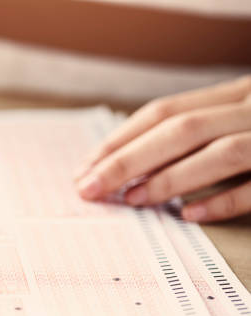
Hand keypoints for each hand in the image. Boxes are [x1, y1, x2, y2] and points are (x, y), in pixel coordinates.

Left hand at [75, 76, 250, 221]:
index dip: (120, 140)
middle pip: (180, 130)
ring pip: (219, 153)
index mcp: (232, 96)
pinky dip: (222, 201)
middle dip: (128, 160)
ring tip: (130, 199)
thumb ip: (192, 133)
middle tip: (89, 188)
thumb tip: (126, 166)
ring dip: (168, 178)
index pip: (162, 113)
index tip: (86, 168)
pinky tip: (188, 215)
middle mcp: (250, 110)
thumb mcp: (234, 118)